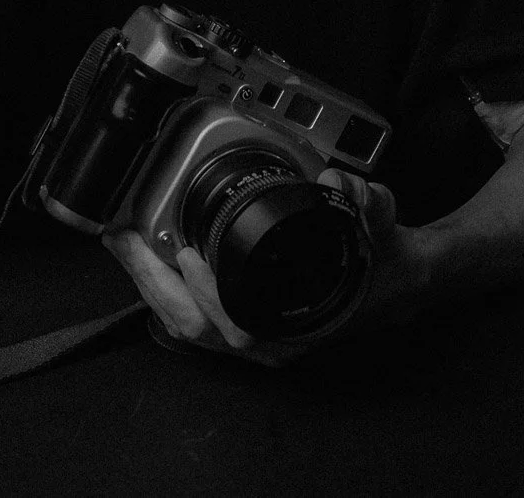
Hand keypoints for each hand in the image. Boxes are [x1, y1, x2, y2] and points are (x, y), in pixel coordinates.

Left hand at [103, 171, 429, 366]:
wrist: (397, 280)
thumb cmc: (381, 259)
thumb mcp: (380, 220)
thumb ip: (364, 200)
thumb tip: (337, 185)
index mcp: (299, 321)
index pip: (238, 326)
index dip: (207, 294)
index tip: (187, 253)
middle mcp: (272, 338)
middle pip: (196, 327)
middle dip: (153, 281)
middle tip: (126, 238)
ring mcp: (254, 337)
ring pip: (188, 325)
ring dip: (152, 284)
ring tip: (127, 244)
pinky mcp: (242, 323)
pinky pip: (192, 317)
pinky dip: (166, 288)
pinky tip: (152, 259)